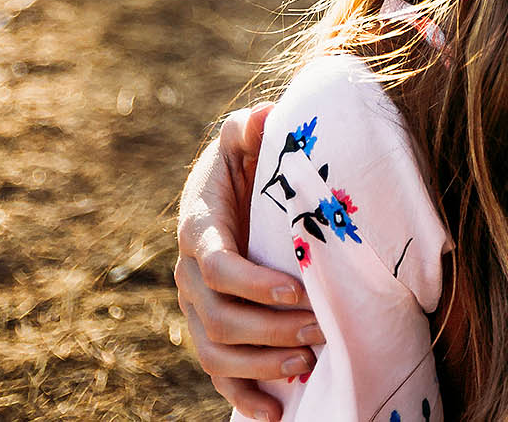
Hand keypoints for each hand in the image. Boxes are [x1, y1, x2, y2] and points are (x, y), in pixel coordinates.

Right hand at [173, 101, 321, 420]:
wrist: (233, 191)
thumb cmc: (248, 164)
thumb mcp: (247, 140)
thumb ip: (250, 128)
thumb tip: (261, 116)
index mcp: (199, 229)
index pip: (215, 266)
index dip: (253, 284)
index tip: (297, 290)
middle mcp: (190, 275)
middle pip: (217, 317)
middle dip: (268, 329)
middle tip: (318, 330)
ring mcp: (197, 308)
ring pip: (216, 350)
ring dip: (260, 364)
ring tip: (306, 362)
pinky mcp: (211, 332)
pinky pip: (219, 375)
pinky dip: (243, 397)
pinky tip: (274, 413)